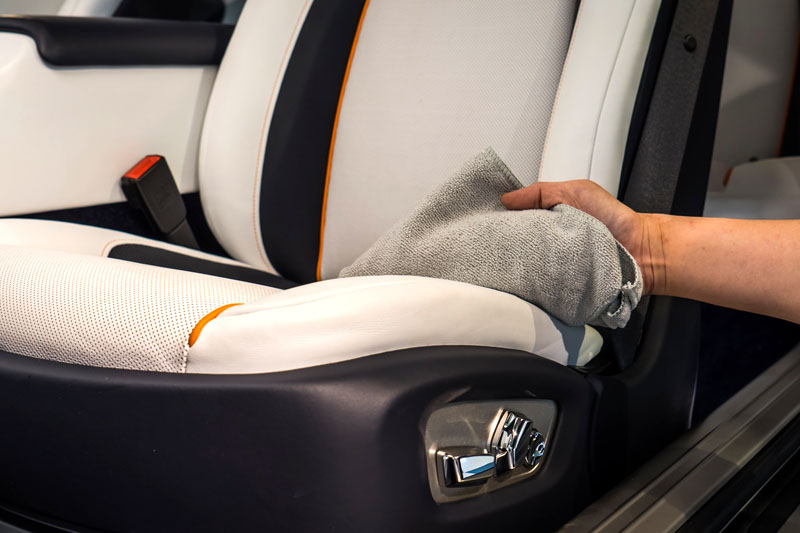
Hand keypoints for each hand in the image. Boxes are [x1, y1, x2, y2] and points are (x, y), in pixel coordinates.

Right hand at [501, 180, 663, 293]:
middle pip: (515, 246)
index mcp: (547, 220)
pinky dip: (536, 282)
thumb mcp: (577, 190)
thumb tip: (507, 198)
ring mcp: (552, 266)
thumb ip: (542, 191)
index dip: (499, 222)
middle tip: (495, 243)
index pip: (514, 222)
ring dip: (519, 264)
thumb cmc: (614, 219)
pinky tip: (529, 277)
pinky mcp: (560, 286)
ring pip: (525, 267)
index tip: (486, 222)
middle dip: (504, 245)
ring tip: (510, 260)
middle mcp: (546, 244)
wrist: (642, 250)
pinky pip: (541, 285)